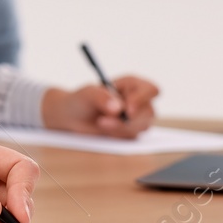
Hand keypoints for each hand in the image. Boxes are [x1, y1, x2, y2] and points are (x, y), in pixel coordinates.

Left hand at [41, 75, 158, 137]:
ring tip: (100, 124)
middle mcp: (138, 101)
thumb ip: (100, 97)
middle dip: (126, 120)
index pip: (150, 90)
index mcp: (132, 85)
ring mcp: (137, 118)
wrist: (72, 118)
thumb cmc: (81, 100)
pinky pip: (133, 138)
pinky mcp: (131, 132)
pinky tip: (104, 132)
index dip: (142, 99)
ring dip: (121, 129)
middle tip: (103, 122)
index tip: (127, 110)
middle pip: (148, 112)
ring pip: (142, 127)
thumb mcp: (87, 94)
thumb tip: (118, 108)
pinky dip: (118, 136)